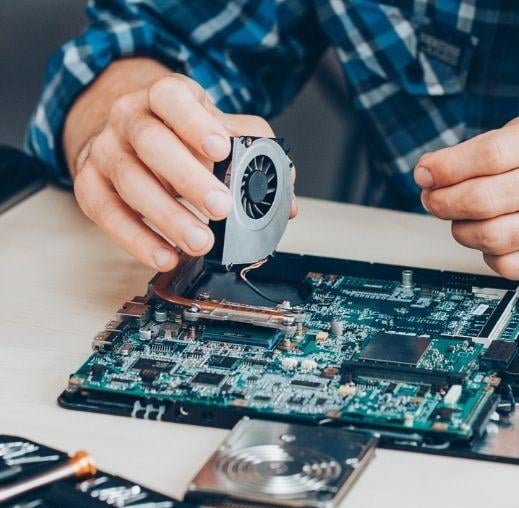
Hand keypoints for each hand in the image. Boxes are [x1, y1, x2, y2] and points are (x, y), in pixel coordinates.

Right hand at [70, 72, 295, 270]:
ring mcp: (106, 150)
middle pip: (151, 142)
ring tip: (200, 242)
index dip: (194, 122)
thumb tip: (285, 201)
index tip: (221, 148)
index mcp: (165, 96)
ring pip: (130, 181)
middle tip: (221, 208)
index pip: (172, 98)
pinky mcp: (89, 184)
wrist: (128, 135)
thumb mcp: (220, 130)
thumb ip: (256, 155)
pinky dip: (136, 239)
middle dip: (188, 177)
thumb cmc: (182, 134)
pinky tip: (165, 255)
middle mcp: (129, 118)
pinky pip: (106, 213)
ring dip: (168, 216)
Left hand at [414, 110, 518, 278]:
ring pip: (494, 237)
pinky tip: (490, 240)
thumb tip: (433, 172)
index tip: (424, 173)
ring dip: (461, 230)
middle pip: (486, 200)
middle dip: (444, 202)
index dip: (446, 167)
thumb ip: (497, 145)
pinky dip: (488, 255)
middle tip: (431, 199)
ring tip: (459, 220)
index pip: (491, 155)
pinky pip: (512, 266)